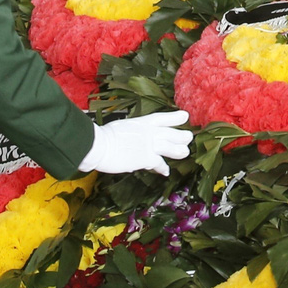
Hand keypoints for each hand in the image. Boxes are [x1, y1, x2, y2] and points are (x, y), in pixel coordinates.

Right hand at [77, 110, 193, 175]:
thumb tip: (135, 141)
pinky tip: (166, 171)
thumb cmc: (102, 136)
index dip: (174, 118)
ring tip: (185, 152)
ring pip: (171, 147)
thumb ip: (132, 134)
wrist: (99, 145)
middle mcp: (148, 132)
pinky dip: (163, 168)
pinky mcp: (146, 158)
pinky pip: (159, 164)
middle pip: (171, 133)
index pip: (162, 118)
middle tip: (189, 137)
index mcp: (141, 122)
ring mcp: (149, 145)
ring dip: (179, 151)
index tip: (185, 116)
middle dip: (181, 136)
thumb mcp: (122, 128)